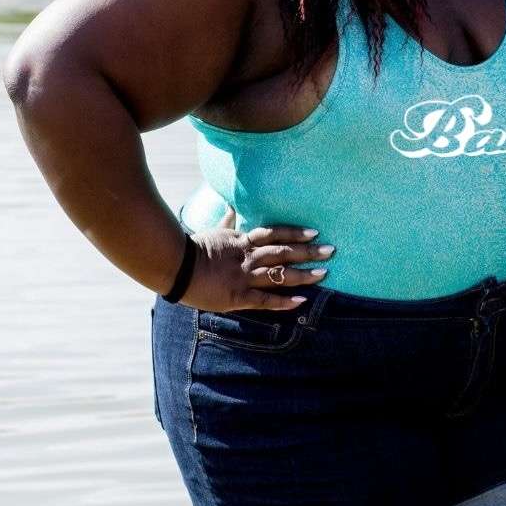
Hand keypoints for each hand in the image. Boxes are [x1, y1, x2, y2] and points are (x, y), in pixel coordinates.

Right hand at [179, 211, 333, 311]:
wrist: (173, 266)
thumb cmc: (192, 247)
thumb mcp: (214, 230)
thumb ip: (227, 220)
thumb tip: (231, 204)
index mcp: (243, 240)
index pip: (274, 233)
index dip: (295, 232)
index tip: (314, 231)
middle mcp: (248, 257)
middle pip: (283, 252)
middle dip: (308, 251)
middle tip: (331, 250)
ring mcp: (244, 276)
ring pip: (279, 274)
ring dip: (303, 274)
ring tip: (324, 273)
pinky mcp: (237, 296)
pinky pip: (264, 299)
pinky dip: (283, 301)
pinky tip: (301, 301)